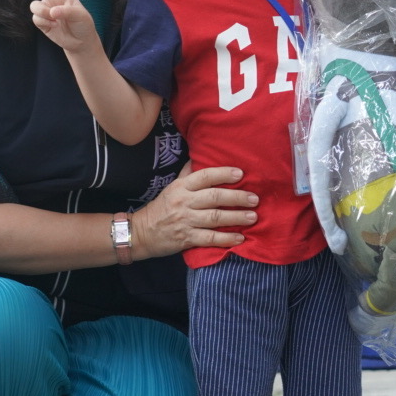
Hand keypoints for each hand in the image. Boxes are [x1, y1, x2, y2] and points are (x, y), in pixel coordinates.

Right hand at [11, 0, 99, 53]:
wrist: (80, 42)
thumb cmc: (83, 25)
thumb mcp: (80, 15)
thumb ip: (66, 10)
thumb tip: (51, 12)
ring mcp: (45, 10)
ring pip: (34, 5)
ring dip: (43, 12)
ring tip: (54, 19)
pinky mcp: (41, 21)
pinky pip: (36, 18)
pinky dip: (45, 22)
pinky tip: (53, 26)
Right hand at [129, 165, 257, 258]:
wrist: (141, 232)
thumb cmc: (161, 208)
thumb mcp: (172, 187)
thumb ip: (188, 174)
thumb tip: (199, 156)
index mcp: (182, 187)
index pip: (204, 176)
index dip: (223, 173)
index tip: (240, 174)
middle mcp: (184, 202)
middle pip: (214, 197)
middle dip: (237, 197)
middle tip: (254, 199)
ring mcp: (185, 221)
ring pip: (215, 217)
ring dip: (236, 217)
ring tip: (253, 217)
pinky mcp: (186, 238)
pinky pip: (209, 238)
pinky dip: (226, 239)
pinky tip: (240, 238)